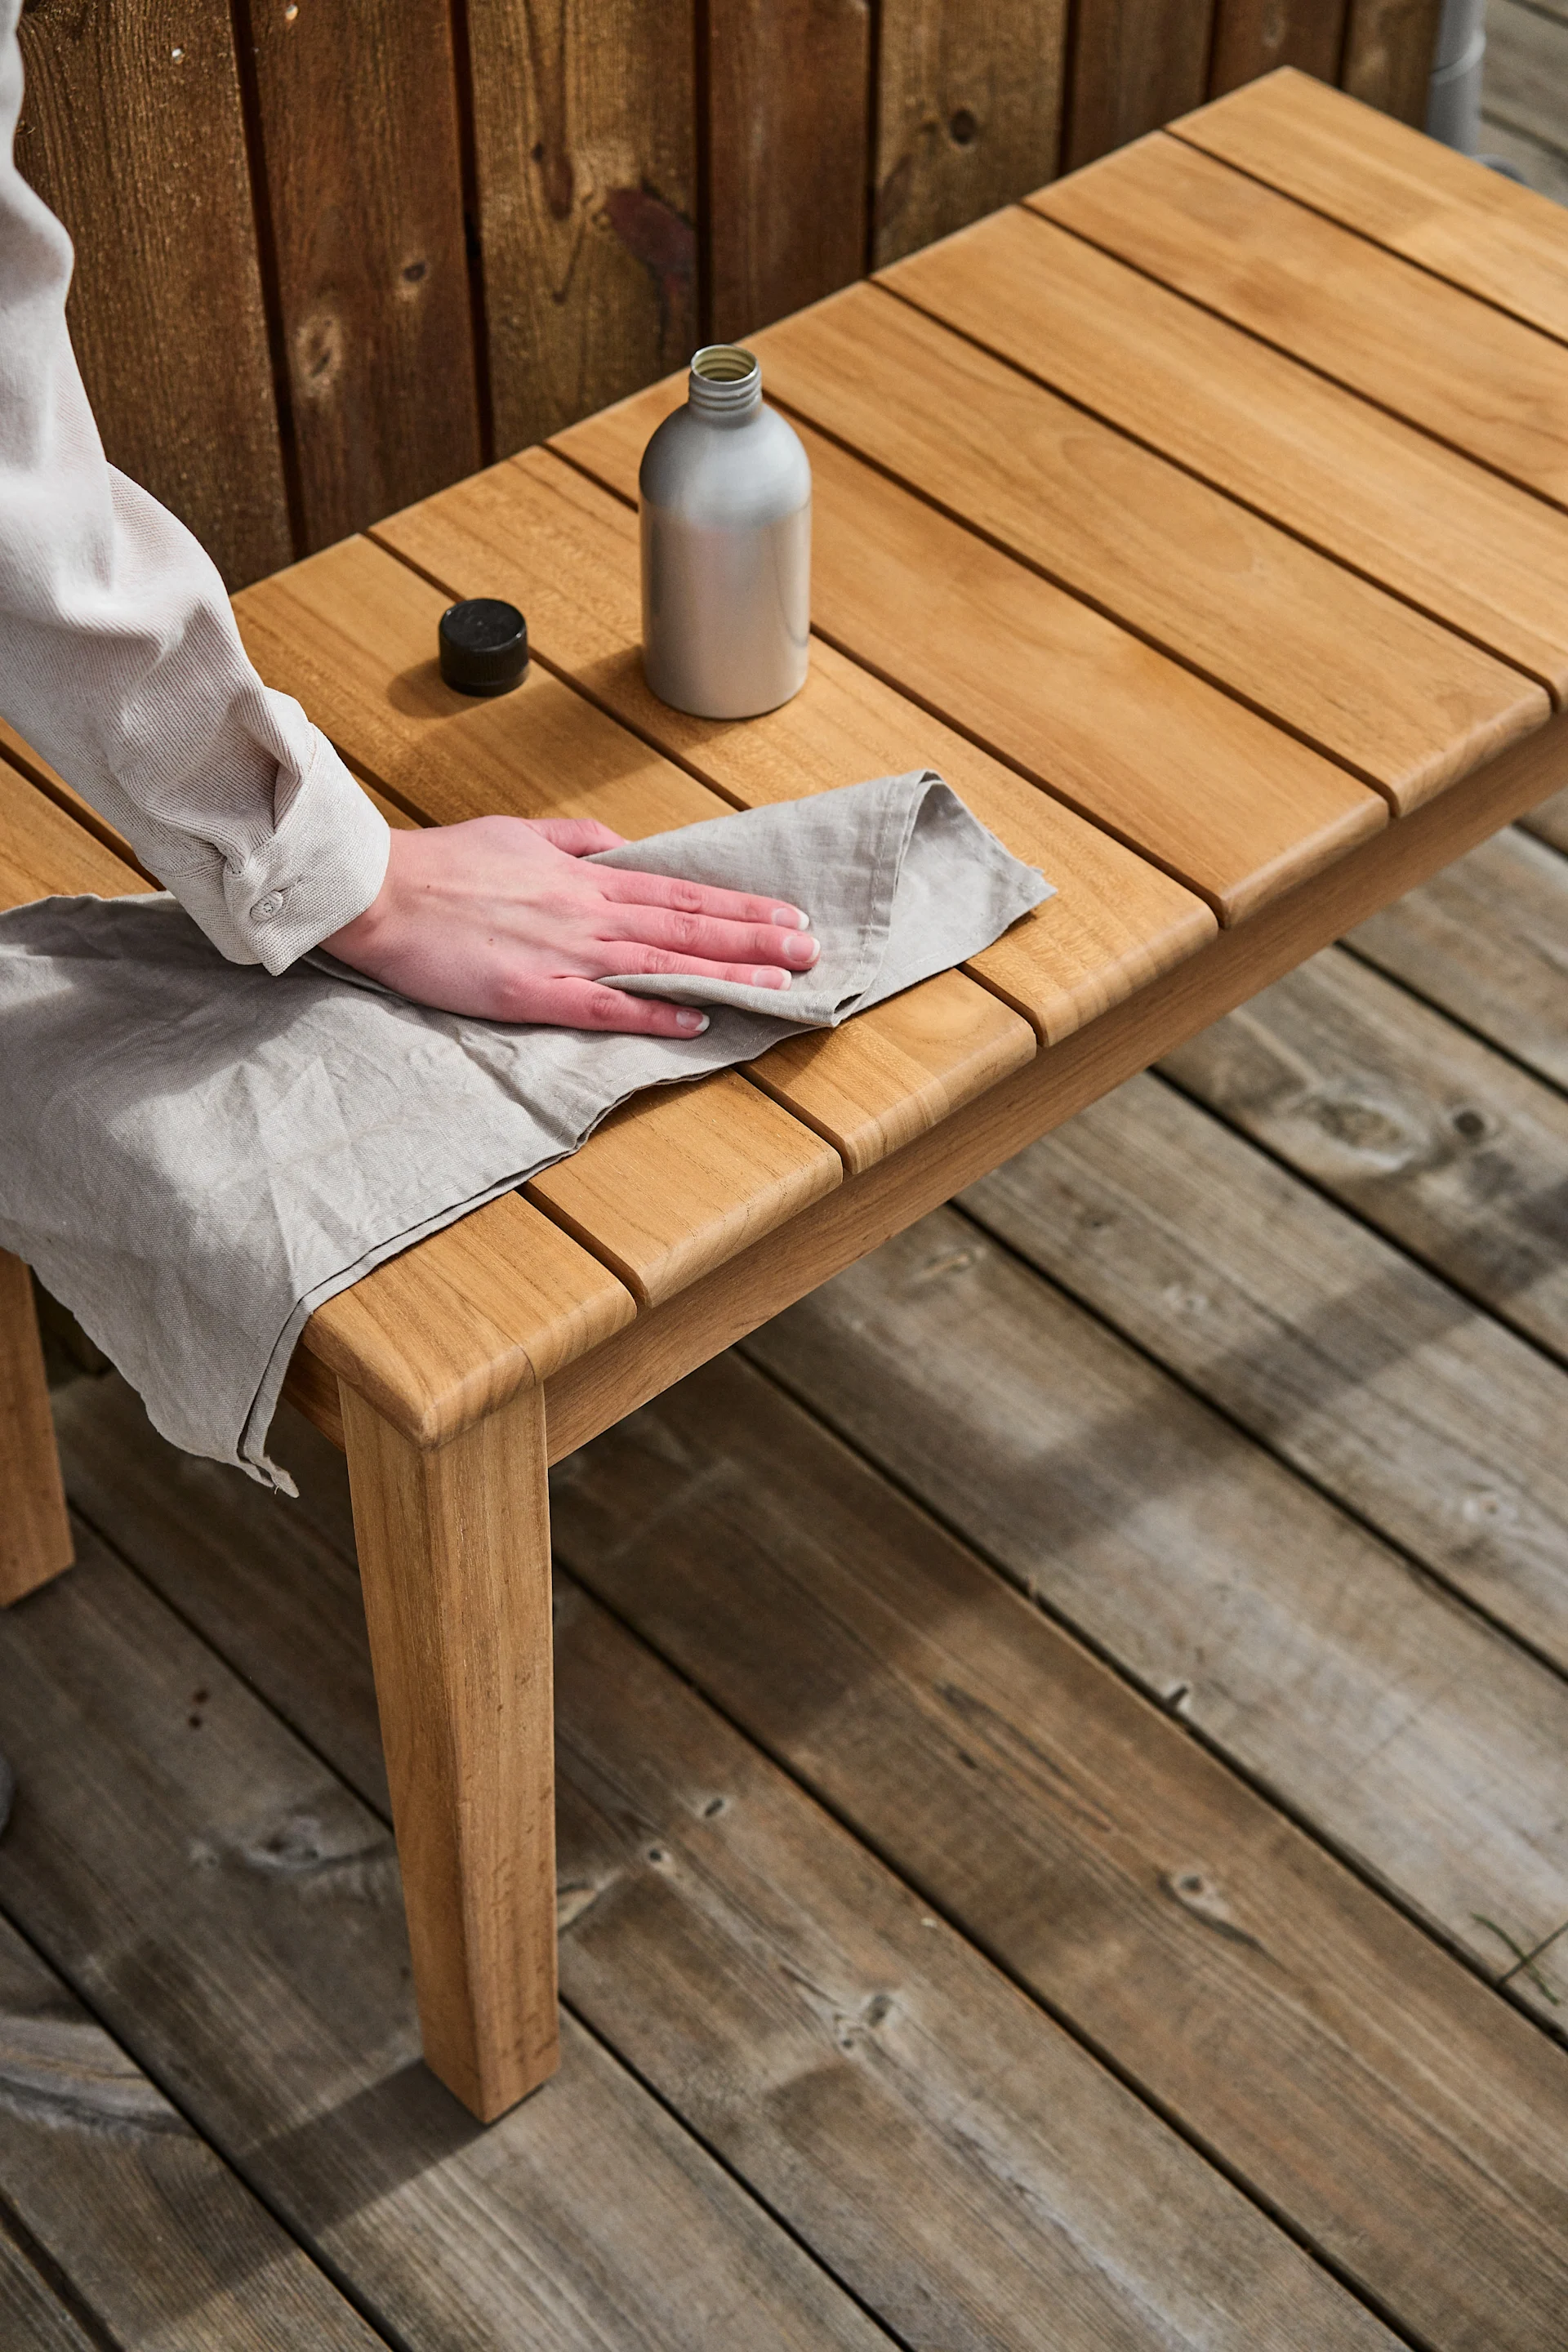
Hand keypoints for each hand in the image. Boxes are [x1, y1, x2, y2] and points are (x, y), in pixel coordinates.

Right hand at [322, 814, 819, 1033]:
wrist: (378, 889)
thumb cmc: (440, 863)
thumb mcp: (517, 833)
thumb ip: (573, 841)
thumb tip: (620, 847)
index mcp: (582, 877)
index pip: (678, 891)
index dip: (736, 906)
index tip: (785, 914)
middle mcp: (585, 912)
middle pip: (685, 925)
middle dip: (753, 938)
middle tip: (809, 949)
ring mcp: (562, 953)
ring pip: (660, 962)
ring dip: (723, 972)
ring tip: (778, 983)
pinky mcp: (530, 992)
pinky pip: (603, 1006)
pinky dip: (653, 1012)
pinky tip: (695, 1017)